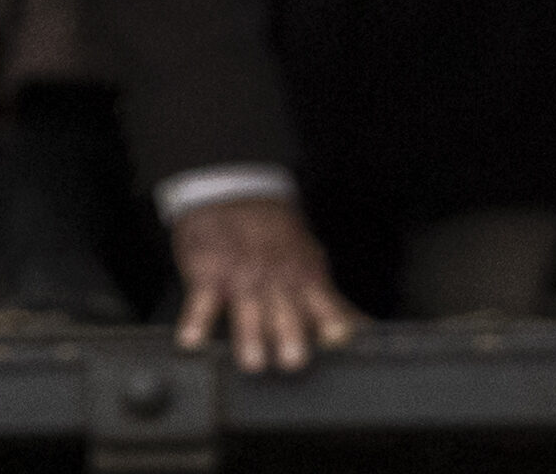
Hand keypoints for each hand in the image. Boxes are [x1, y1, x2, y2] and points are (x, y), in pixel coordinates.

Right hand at [169, 195, 360, 372]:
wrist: (231, 193)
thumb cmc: (274, 238)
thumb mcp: (308, 261)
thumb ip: (329, 301)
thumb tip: (364, 330)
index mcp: (305, 278)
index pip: (324, 305)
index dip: (333, 323)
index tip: (340, 340)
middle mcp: (275, 280)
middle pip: (285, 311)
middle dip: (290, 334)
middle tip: (293, 360)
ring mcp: (240, 277)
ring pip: (246, 309)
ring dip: (249, 336)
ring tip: (252, 363)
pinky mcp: (207, 274)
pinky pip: (201, 301)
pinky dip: (195, 321)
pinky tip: (192, 341)